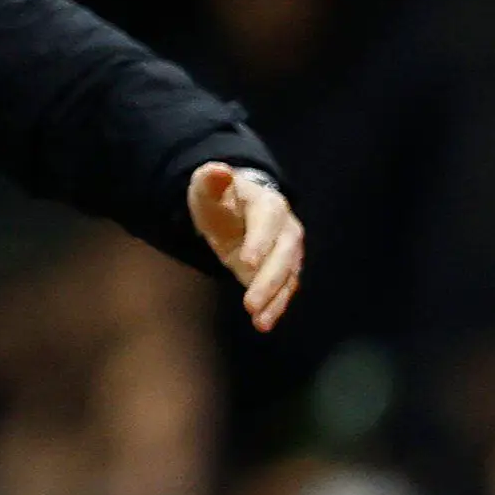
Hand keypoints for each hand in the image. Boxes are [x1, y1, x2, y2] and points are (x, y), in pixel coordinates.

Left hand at [187, 162, 303, 331]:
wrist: (233, 210)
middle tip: (249, 304)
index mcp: (268, 203)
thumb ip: (210, 180)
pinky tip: (263, 324)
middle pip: (284, 254)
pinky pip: (285, 290)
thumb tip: (218, 170)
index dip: (260, 241)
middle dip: (268, 280)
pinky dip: (276, 307)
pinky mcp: (283, 271)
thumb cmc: (218, 197)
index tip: (245, 262)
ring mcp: (288, 252)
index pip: (268, 222)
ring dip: (275, 299)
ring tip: (259, 321)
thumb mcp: (206, 186)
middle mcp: (286, 228)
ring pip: (288, 276)